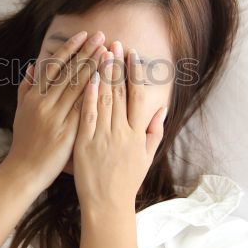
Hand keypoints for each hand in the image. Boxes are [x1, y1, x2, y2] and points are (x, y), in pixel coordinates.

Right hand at [5, 29, 106, 193]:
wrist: (25, 171)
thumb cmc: (25, 141)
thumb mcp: (21, 111)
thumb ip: (26, 88)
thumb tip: (32, 66)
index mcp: (33, 96)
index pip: (54, 65)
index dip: (70, 48)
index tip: (84, 35)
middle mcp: (44, 104)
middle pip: (69, 72)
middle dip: (86, 52)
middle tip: (102, 35)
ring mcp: (56, 117)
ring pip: (79, 86)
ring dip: (95, 67)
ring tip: (109, 52)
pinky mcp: (68, 132)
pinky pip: (85, 108)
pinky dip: (96, 93)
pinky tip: (108, 81)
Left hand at [72, 39, 166, 208]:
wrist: (108, 204)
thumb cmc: (127, 181)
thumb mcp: (147, 156)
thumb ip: (155, 131)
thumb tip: (161, 109)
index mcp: (137, 132)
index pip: (137, 95)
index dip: (135, 73)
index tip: (132, 54)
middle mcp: (122, 131)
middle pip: (120, 92)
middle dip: (117, 65)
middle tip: (114, 43)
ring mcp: (103, 136)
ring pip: (104, 99)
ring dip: (103, 73)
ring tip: (101, 52)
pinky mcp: (86, 143)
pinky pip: (88, 115)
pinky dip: (89, 95)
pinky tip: (88, 78)